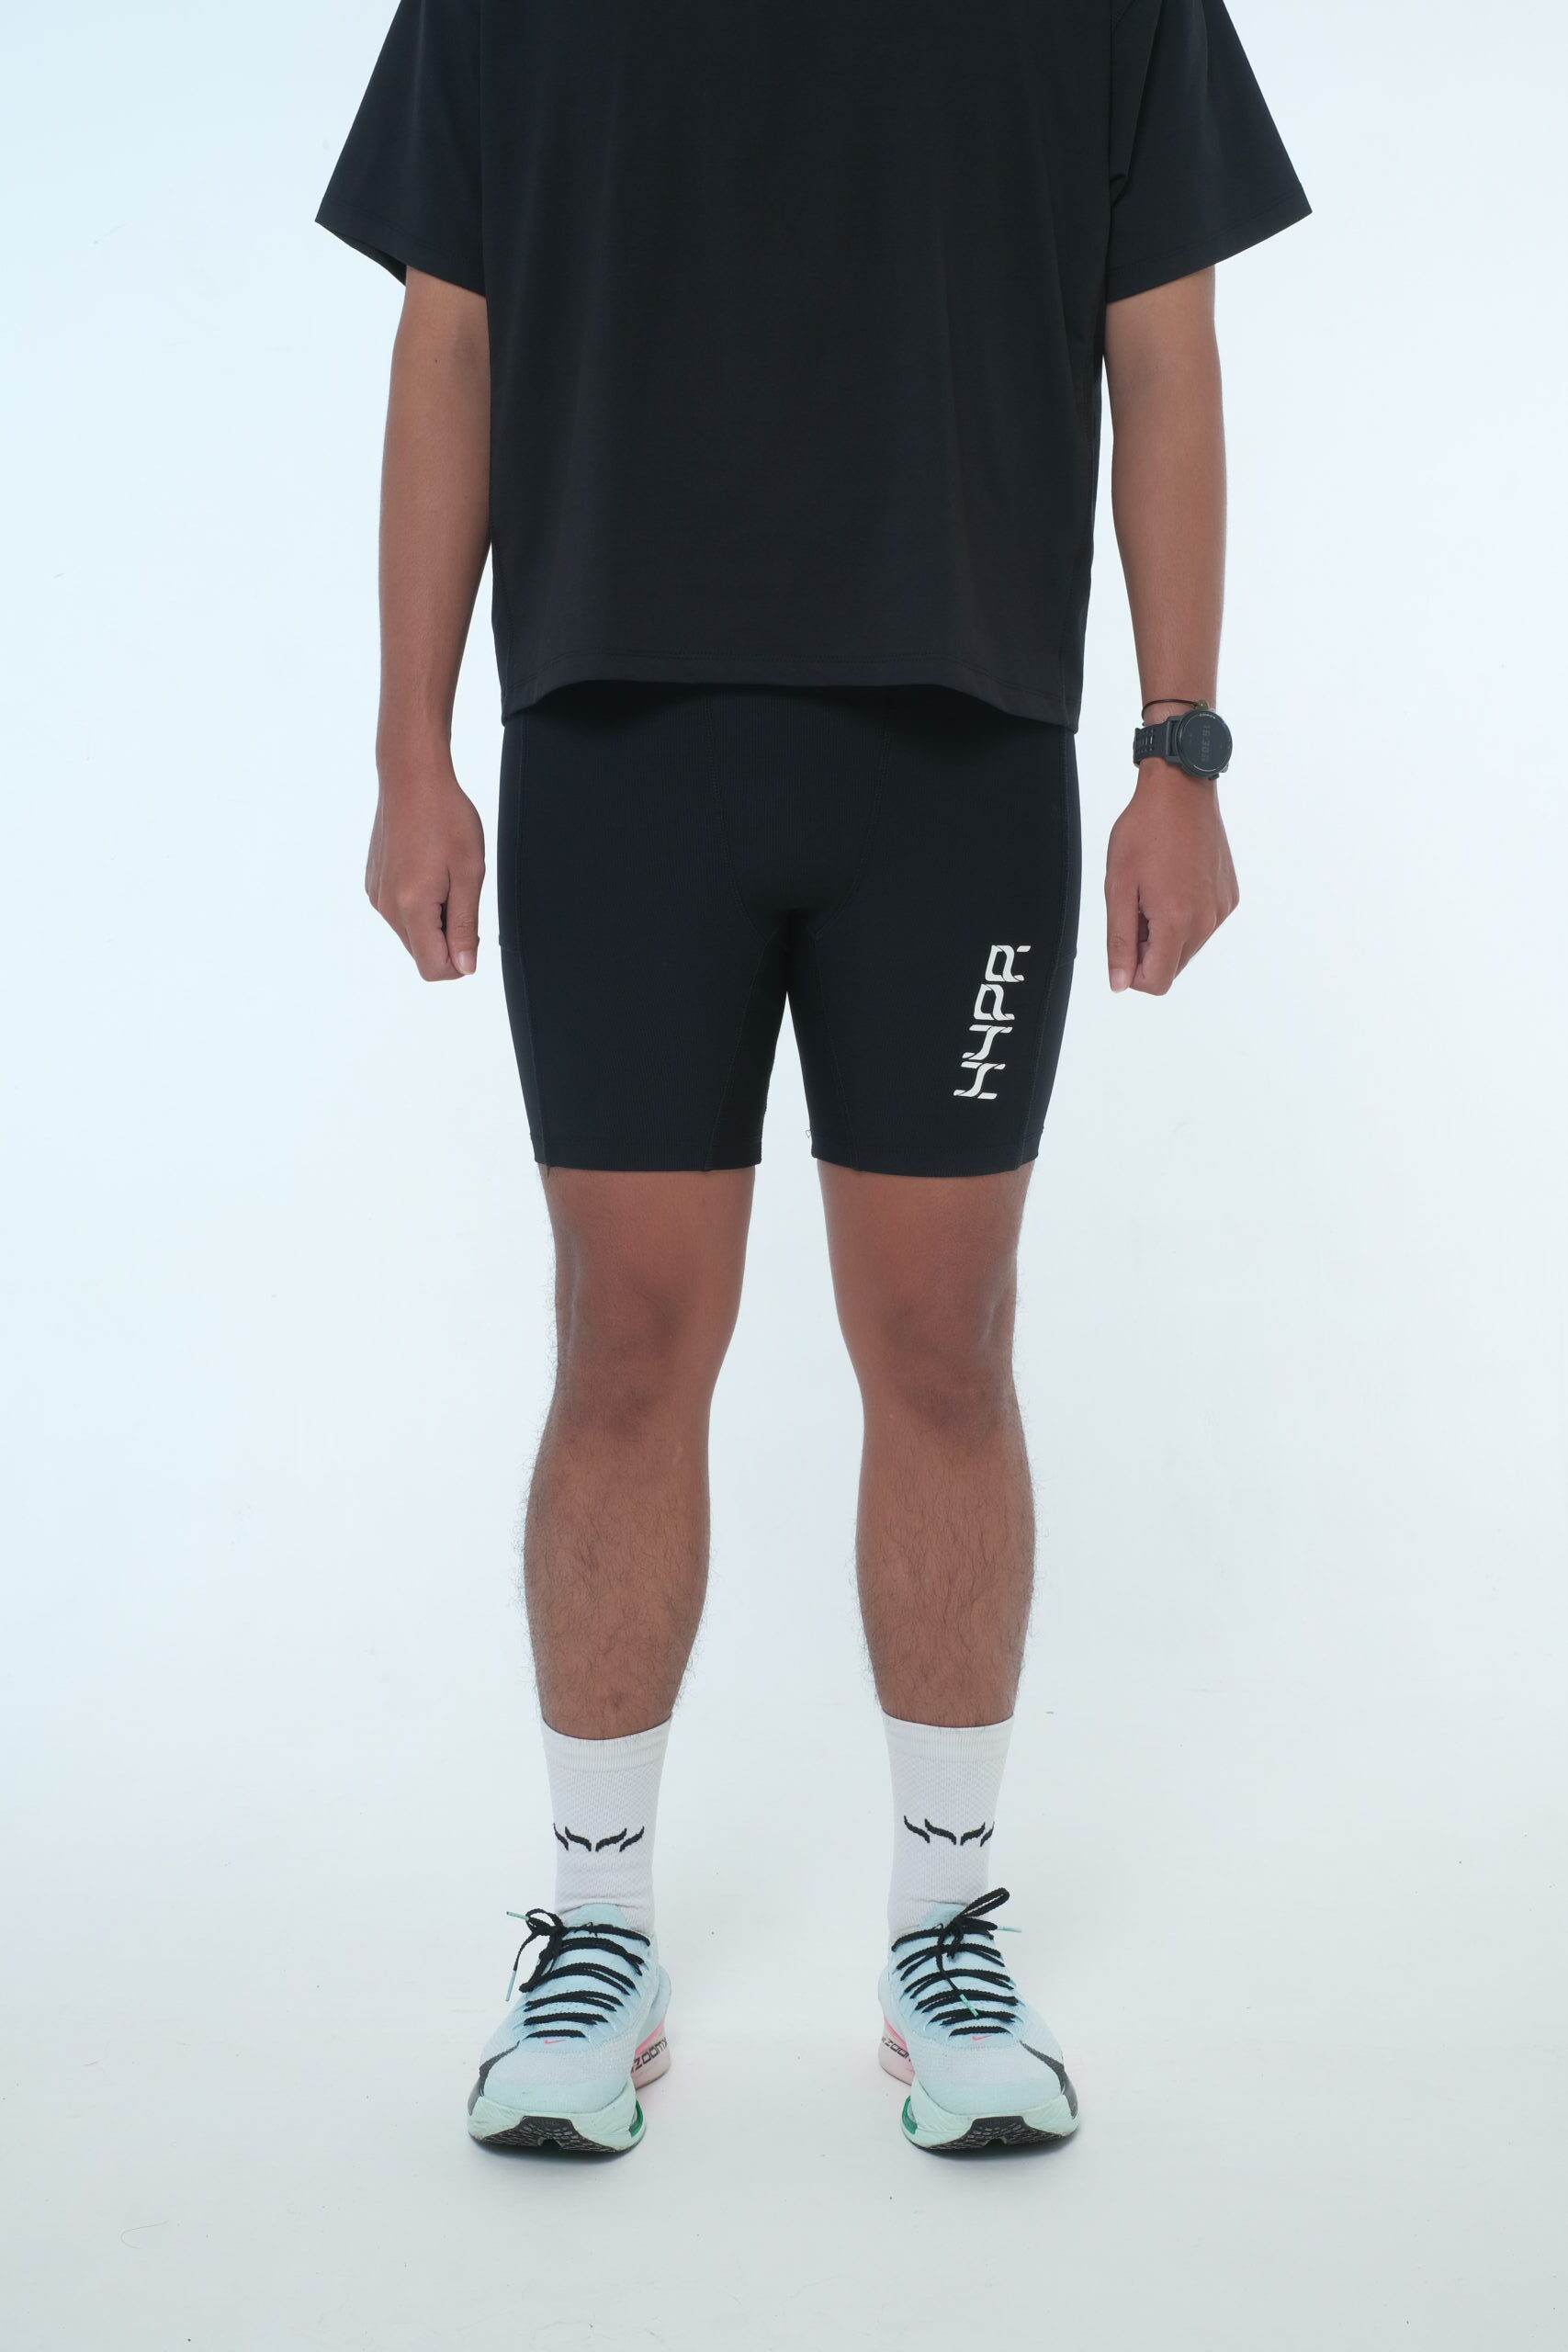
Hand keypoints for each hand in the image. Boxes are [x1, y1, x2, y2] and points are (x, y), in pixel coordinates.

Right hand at [365, 756, 485, 979]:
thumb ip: (465, 925)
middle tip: (463, 896)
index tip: (473, 934)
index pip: (433, 969)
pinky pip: (399, 912)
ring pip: (411, 933)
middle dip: (447, 940)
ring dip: (434, 920)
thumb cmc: (446, 818)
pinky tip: (429, 870)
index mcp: (412, 907)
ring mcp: (377, 895)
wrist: (411, 778)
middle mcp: (387, 907)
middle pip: (421, 954)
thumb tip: (465, 967)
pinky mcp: (374, 884)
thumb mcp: (470, 873)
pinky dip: (419, 904)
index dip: (460, 964)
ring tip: (446, 878)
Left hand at [1104, 764, 1238, 994]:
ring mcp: (1221, 909)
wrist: (1181, 791)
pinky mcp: (1229, 897)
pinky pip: (1204, 925)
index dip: (1132, 971)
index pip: (1156, 982)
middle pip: (1171, 967)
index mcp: (1177, 921)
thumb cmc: (1145, 831)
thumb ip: (1120, 941)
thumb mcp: (1119, 887)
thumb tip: (1120, 983)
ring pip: (1188, 947)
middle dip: (1148, 950)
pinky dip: (1186, 916)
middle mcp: (1206, 921)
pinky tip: (1175, 882)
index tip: (1125, 937)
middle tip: (1137, 906)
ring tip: (1155, 891)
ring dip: (1166, 932)